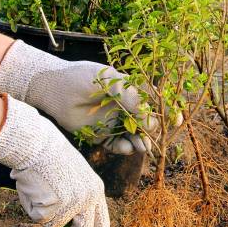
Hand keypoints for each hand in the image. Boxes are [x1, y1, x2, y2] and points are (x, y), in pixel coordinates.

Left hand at [0, 40, 153, 154]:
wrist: (52, 88)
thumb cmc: (81, 78)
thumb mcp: (110, 82)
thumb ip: (131, 98)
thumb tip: (151, 119)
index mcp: (129, 91)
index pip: (153, 103)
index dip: (166, 112)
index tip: (175, 121)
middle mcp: (124, 107)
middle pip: (146, 123)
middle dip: (153, 132)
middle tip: (154, 138)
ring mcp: (113, 122)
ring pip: (134, 136)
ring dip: (141, 142)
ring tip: (142, 147)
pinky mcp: (100, 136)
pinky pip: (117, 145)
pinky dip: (124, 148)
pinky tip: (127, 148)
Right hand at [0, 95, 109, 226]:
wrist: (37, 144)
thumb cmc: (50, 161)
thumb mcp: (72, 181)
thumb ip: (75, 205)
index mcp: (96, 191)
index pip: (102, 223)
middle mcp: (89, 198)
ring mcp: (73, 203)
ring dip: (43, 217)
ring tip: (37, 195)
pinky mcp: (55, 205)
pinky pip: (39, 219)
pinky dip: (32, 208)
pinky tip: (34, 189)